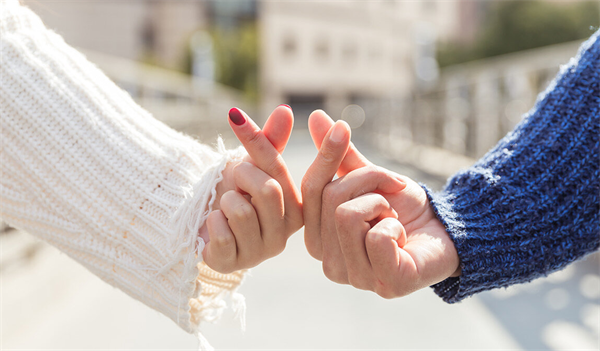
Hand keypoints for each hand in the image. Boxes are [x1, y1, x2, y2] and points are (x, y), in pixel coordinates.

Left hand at [201, 106, 302, 272]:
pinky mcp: (234, 263)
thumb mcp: (252, 164)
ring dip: (226, 201)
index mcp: (299, 208)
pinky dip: (211, 220)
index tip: (294, 123)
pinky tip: (216, 226)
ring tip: (227, 207)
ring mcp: (261, 251)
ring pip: (242, 211)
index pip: (286, 171)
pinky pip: (221, 230)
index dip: (271, 147)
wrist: (201, 221)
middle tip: (237, 181)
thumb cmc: (234, 191)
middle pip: (268, 190)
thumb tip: (285, 110)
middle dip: (243, 176)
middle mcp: (287, 232)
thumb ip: (269, 140)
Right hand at [301, 110, 459, 297]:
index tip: (343, 128)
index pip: (308, 191)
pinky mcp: (386, 284)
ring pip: (348, 216)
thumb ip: (340, 156)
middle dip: (369, 181)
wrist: (448, 230)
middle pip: (330, 199)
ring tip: (395, 217)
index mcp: (318, 238)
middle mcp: (329, 263)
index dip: (326, 156)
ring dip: (382, 203)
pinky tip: (403, 238)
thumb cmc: (405, 208)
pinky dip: (395, 226)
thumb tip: (315, 117)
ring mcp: (356, 278)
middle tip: (393, 189)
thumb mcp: (370, 178)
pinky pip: (376, 237)